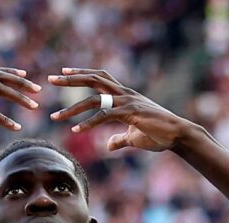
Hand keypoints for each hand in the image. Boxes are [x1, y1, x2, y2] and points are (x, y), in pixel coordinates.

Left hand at [49, 68, 192, 151]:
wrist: (177, 135)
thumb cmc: (158, 135)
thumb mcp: (133, 137)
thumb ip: (118, 139)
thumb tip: (107, 145)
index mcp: (124, 94)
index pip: (100, 77)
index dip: (82, 73)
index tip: (64, 73)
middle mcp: (124, 93)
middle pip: (93, 80)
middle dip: (70, 79)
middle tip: (50, 79)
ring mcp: (127, 102)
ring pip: (94, 99)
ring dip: (72, 108)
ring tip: (55, 116)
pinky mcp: (130, 113)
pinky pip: (104, 116)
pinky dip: (88, 123)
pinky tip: (75, 130)